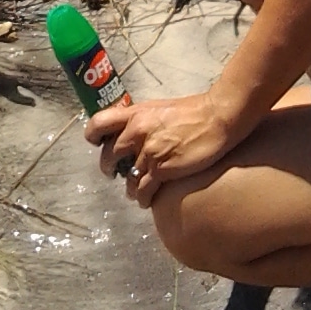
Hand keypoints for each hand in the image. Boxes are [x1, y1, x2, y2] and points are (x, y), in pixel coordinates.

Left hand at [86, 89, 237, 204]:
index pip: (98, 123)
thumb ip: (141, 120)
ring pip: (127, 178)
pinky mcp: (162, 169)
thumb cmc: (192, 111)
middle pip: (108, 156)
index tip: (97, 144)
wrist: (217, 117)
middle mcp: (137, 132)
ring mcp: (149, 152)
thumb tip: (130, 131)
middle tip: (116, 172)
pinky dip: (143, 198)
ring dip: (130, 187)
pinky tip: (147, 200)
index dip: (93, 136)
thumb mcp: (159, 109)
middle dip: (110, 168)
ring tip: (135, 191)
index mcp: (135, 113)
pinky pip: (143, 190)